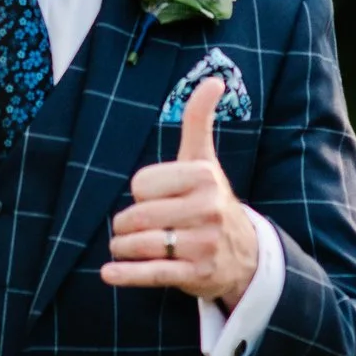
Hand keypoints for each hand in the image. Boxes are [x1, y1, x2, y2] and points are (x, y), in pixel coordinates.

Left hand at [102, 78, 260, 307]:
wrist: (245, 253)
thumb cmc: (212, 199)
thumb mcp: (204, 160)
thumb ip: (199, 120)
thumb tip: (213, 80)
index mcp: (204, 176)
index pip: (141, 184)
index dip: (140, 193)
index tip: (155, 198)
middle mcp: (207, 209)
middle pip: (137, 215)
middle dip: (124, 224)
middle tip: (131, 227)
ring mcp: (203, 244)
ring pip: (141, 245)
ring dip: (123, 248)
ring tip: (125, 247)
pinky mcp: (196, 274)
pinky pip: (153, 273)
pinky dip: (127, 275)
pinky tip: (109, 274)